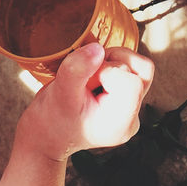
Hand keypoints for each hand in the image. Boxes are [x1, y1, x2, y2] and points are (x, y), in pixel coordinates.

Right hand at [19, 43, 154, 160]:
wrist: (47, 136)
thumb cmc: (52, 119)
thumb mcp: (59, 93)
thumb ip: (77, 68)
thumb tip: (98, 48)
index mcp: (121, 122)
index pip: (131, 81)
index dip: (107, 71)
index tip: (85, 83)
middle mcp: (132, 118)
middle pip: (139, 70)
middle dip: (108, 66)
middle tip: (85, 82)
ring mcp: (132, 109)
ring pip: (139, 67)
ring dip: (110, 64)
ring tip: (89, 81)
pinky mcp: (128, 100)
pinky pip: (131, 70)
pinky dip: (111, 67)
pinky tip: (93, 82)